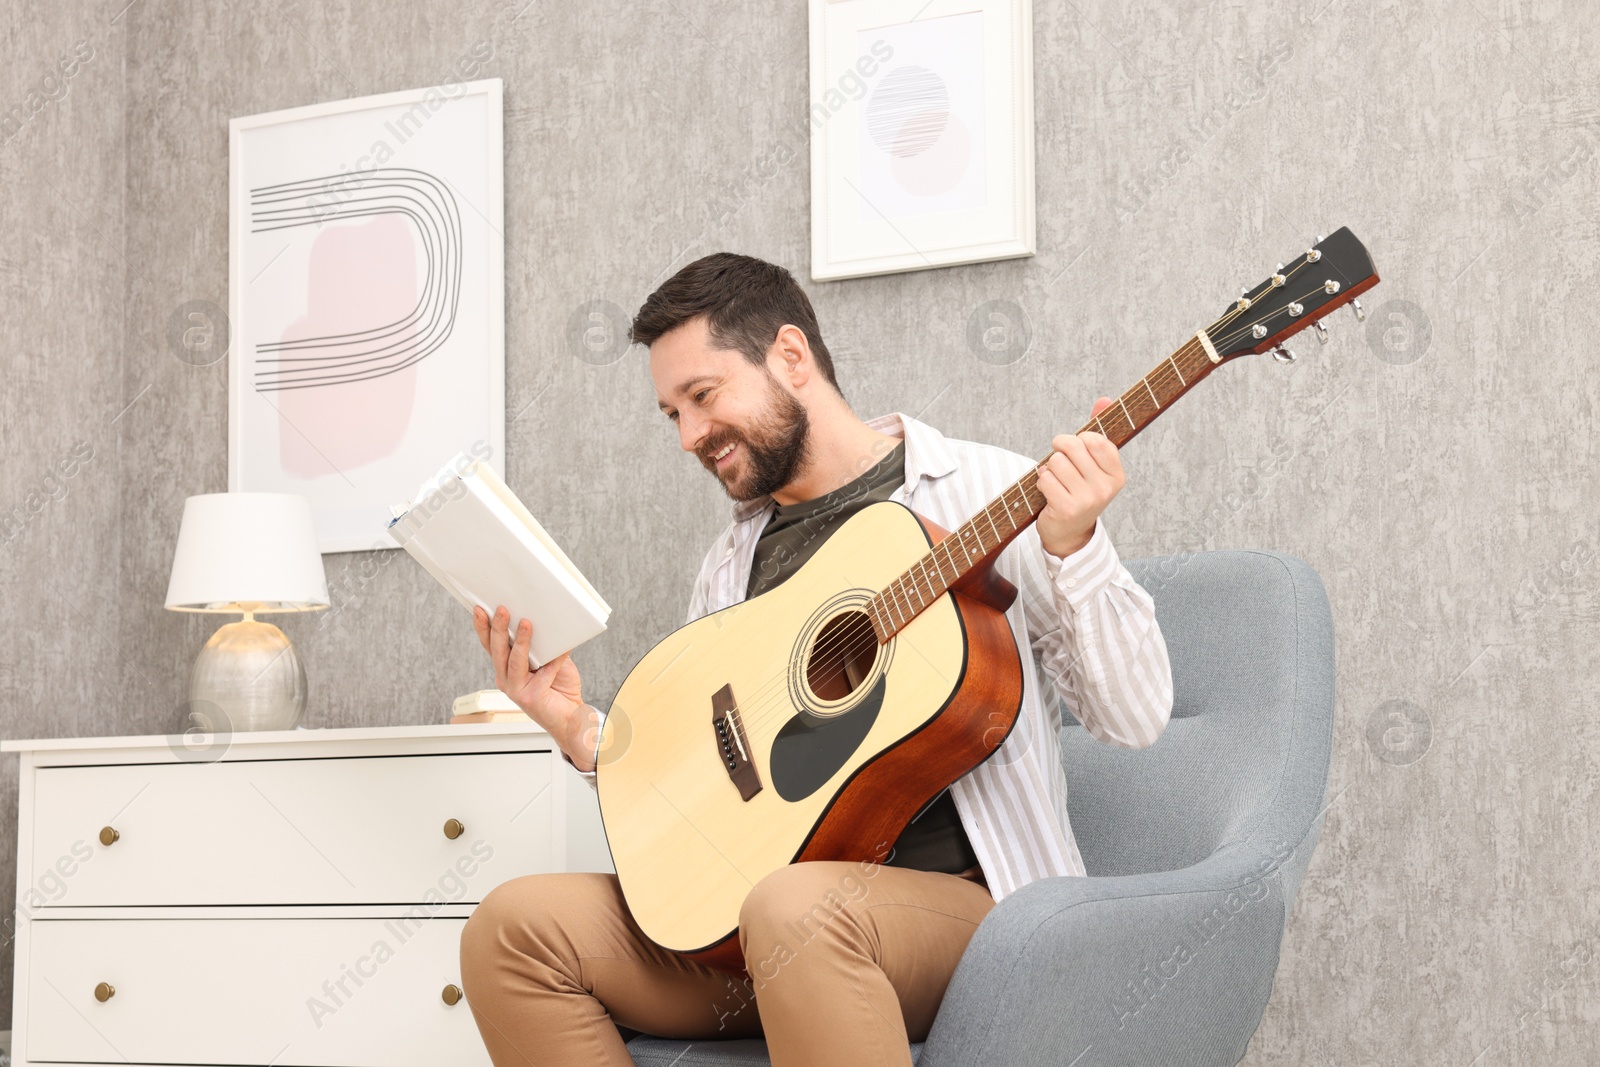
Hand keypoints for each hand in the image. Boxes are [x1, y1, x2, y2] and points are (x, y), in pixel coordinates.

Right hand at [472, 605, 595, 768]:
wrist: (572, 717)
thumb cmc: (559, 688)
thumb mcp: (549, 661)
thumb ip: (541, 647)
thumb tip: (542, 623)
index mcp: (506, 670)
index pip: (490, 645)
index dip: (483, 628)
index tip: (480, 609)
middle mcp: (506, 680)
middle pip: (497, 650)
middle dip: (497, 628)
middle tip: (501, 609)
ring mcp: (517, 690)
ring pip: (513, 660)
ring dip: (520, 640)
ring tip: (525, 622)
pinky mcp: (531, 697)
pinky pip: (543, 672)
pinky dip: (554, 658)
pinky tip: (562, 647)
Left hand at [1035, 397, 1125, 558]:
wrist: (1069, 532)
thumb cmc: (1079, 490)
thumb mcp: (1092, 463)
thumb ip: (1097, 431)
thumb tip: (1104, 399)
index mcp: (1117, 474)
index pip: (1094, 438)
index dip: (1078, 441)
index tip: (1077, 454)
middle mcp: (1106, 487)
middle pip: (1072, 445)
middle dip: (1059, 450)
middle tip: (1060, 463)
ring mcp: (1088, 500)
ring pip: (1055, 461)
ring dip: (1049, 469)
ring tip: (1057, 482)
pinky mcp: (1067, 509)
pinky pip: (1045, 479)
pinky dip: (1041, 482)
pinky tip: (1049, 493)